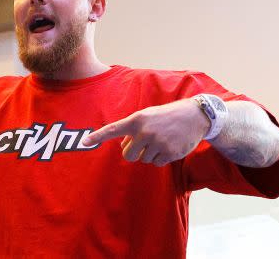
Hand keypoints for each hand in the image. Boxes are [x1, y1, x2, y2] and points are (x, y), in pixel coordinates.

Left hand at [82, 98, 209, 166]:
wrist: (194, 116)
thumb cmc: (165, 116)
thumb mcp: (146, 116)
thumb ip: (132, 129)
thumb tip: (124, 147)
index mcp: (136, 120)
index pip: (112, 129)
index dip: (98, 136)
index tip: (84, 142)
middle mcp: (145, 132)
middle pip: (128, 155)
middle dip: (133, 152)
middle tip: (143, 143)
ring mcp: (158, 143)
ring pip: (143, 159)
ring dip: (149, 153)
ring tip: (160, 139)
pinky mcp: (170, 153)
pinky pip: (156, 163)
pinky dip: (160, 157)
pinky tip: (168, 145)